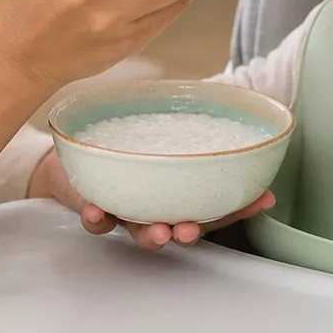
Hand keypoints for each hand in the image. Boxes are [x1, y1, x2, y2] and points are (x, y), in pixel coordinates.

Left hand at [28, 147, 274, 250]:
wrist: (69, 158)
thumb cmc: (123, 146)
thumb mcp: (158, 134)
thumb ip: (190, 123)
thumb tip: (233, 96)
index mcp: (176, 193)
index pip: (214, 204)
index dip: (241, 205)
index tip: (263, 199)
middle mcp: (154, 208)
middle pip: (180, 226)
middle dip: (191, 231)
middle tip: (192, 229)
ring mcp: (124, 210)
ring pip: (139, 231)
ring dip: (150, 235)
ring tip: (158, 232)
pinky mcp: (92, 207)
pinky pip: (95, 220)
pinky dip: (96, 217)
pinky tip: (97, 210)